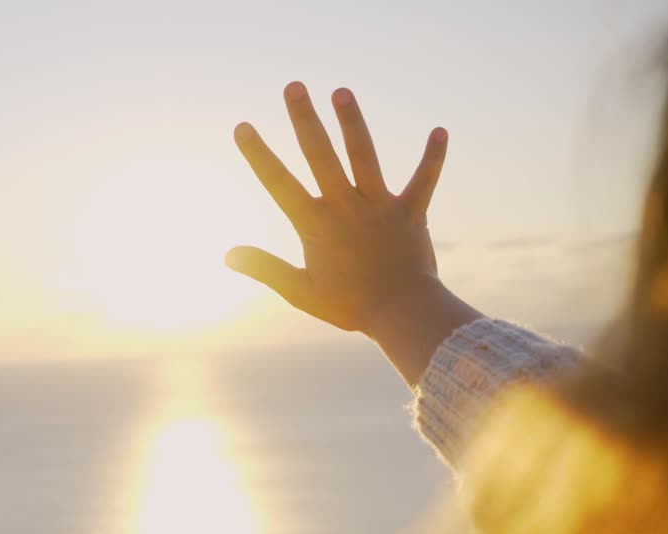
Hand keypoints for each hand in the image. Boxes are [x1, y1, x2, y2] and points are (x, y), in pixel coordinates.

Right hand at [227, 82, 448, 336]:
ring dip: (352, 122)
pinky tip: (440, 131)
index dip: (259, 154)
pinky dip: (432, 157)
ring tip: (341, 91)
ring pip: (364, 156)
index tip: (243, 127)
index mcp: (316, 225)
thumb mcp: (299, 291)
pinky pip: (423, 180)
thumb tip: (227, 253)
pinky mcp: (411, 212)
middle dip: (305, 119)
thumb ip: (264, 268)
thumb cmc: (348, 306)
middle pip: (320, 155)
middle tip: (293, 86)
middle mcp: (345, 207)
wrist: (401, 314)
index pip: (279, 183)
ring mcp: (379, 206)